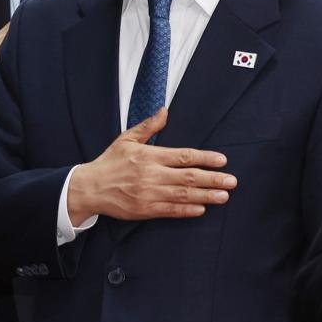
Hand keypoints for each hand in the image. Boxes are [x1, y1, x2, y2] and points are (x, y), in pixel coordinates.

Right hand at [64, 107, 234, 226]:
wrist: (89, 188)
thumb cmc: (109, 163)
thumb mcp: (126, 139)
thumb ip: (148, 127)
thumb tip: (164, 111)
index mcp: (149, 156)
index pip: (183, 156)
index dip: (205, 158)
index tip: (222, 161)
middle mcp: (151, 174)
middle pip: (189, 177)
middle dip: (213, 179)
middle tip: (232, 181)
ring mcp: (149, 193)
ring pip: (183, 195)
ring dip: (206, 196)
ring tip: (224, 196)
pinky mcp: (145, 209)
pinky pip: (171, 210)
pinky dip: (187, 210)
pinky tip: (202, 209)